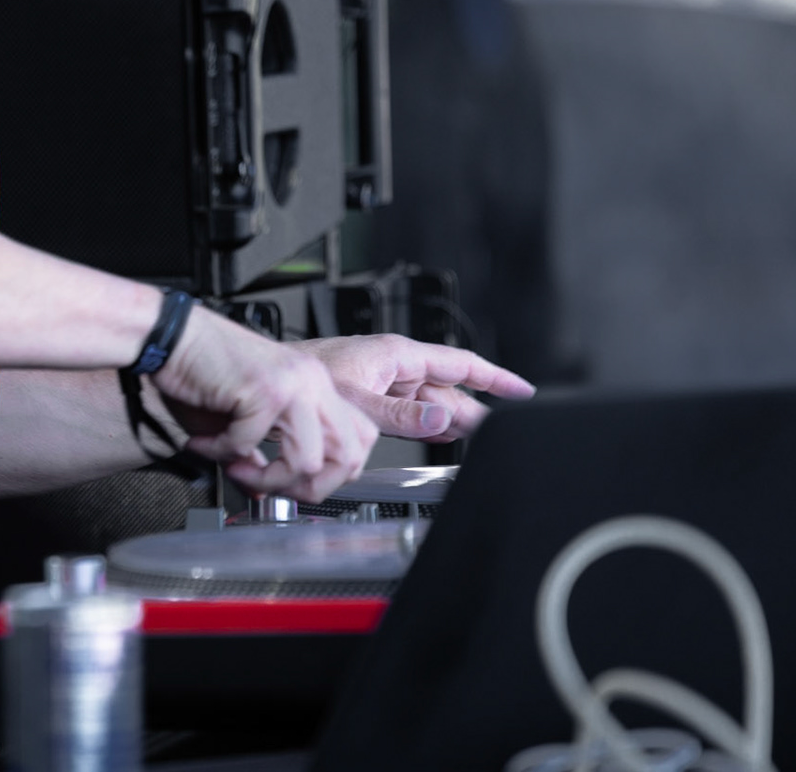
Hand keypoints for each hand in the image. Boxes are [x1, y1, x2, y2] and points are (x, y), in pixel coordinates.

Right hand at [147, 312, 377, 501]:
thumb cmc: (200, 370)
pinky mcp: (265, 389)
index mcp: (315, 385)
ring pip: (308, 462)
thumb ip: (260, 455)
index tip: (294, 483)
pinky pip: (250, 445)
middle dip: (306, 488)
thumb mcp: (242, 419)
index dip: (333, 475)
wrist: (171, 335)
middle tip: (267, 485)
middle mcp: (313, 381)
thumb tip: (262, 492)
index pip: (360, 440)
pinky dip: (219, 451)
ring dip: (265, 478)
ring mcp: (294, 384)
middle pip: (349, 457)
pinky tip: (203, 440)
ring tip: (232, 465)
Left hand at [297, 334, 535, 442]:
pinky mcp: (371, 397)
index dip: (495, 378)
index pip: (460, 364)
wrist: (272, 384)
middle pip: (449, 390)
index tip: (522, 392)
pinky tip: (441, 436)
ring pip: (431, 403)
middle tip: (500, 434)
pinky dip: (428, 425)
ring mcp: (384, 382)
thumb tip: (440, 418)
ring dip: (453, 421)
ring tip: (478, 438)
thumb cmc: (302, 375)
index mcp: (397, 356)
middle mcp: (394, 366)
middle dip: (476, 410)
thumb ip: (400, 414)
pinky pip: (411, 412)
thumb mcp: (356, 398)